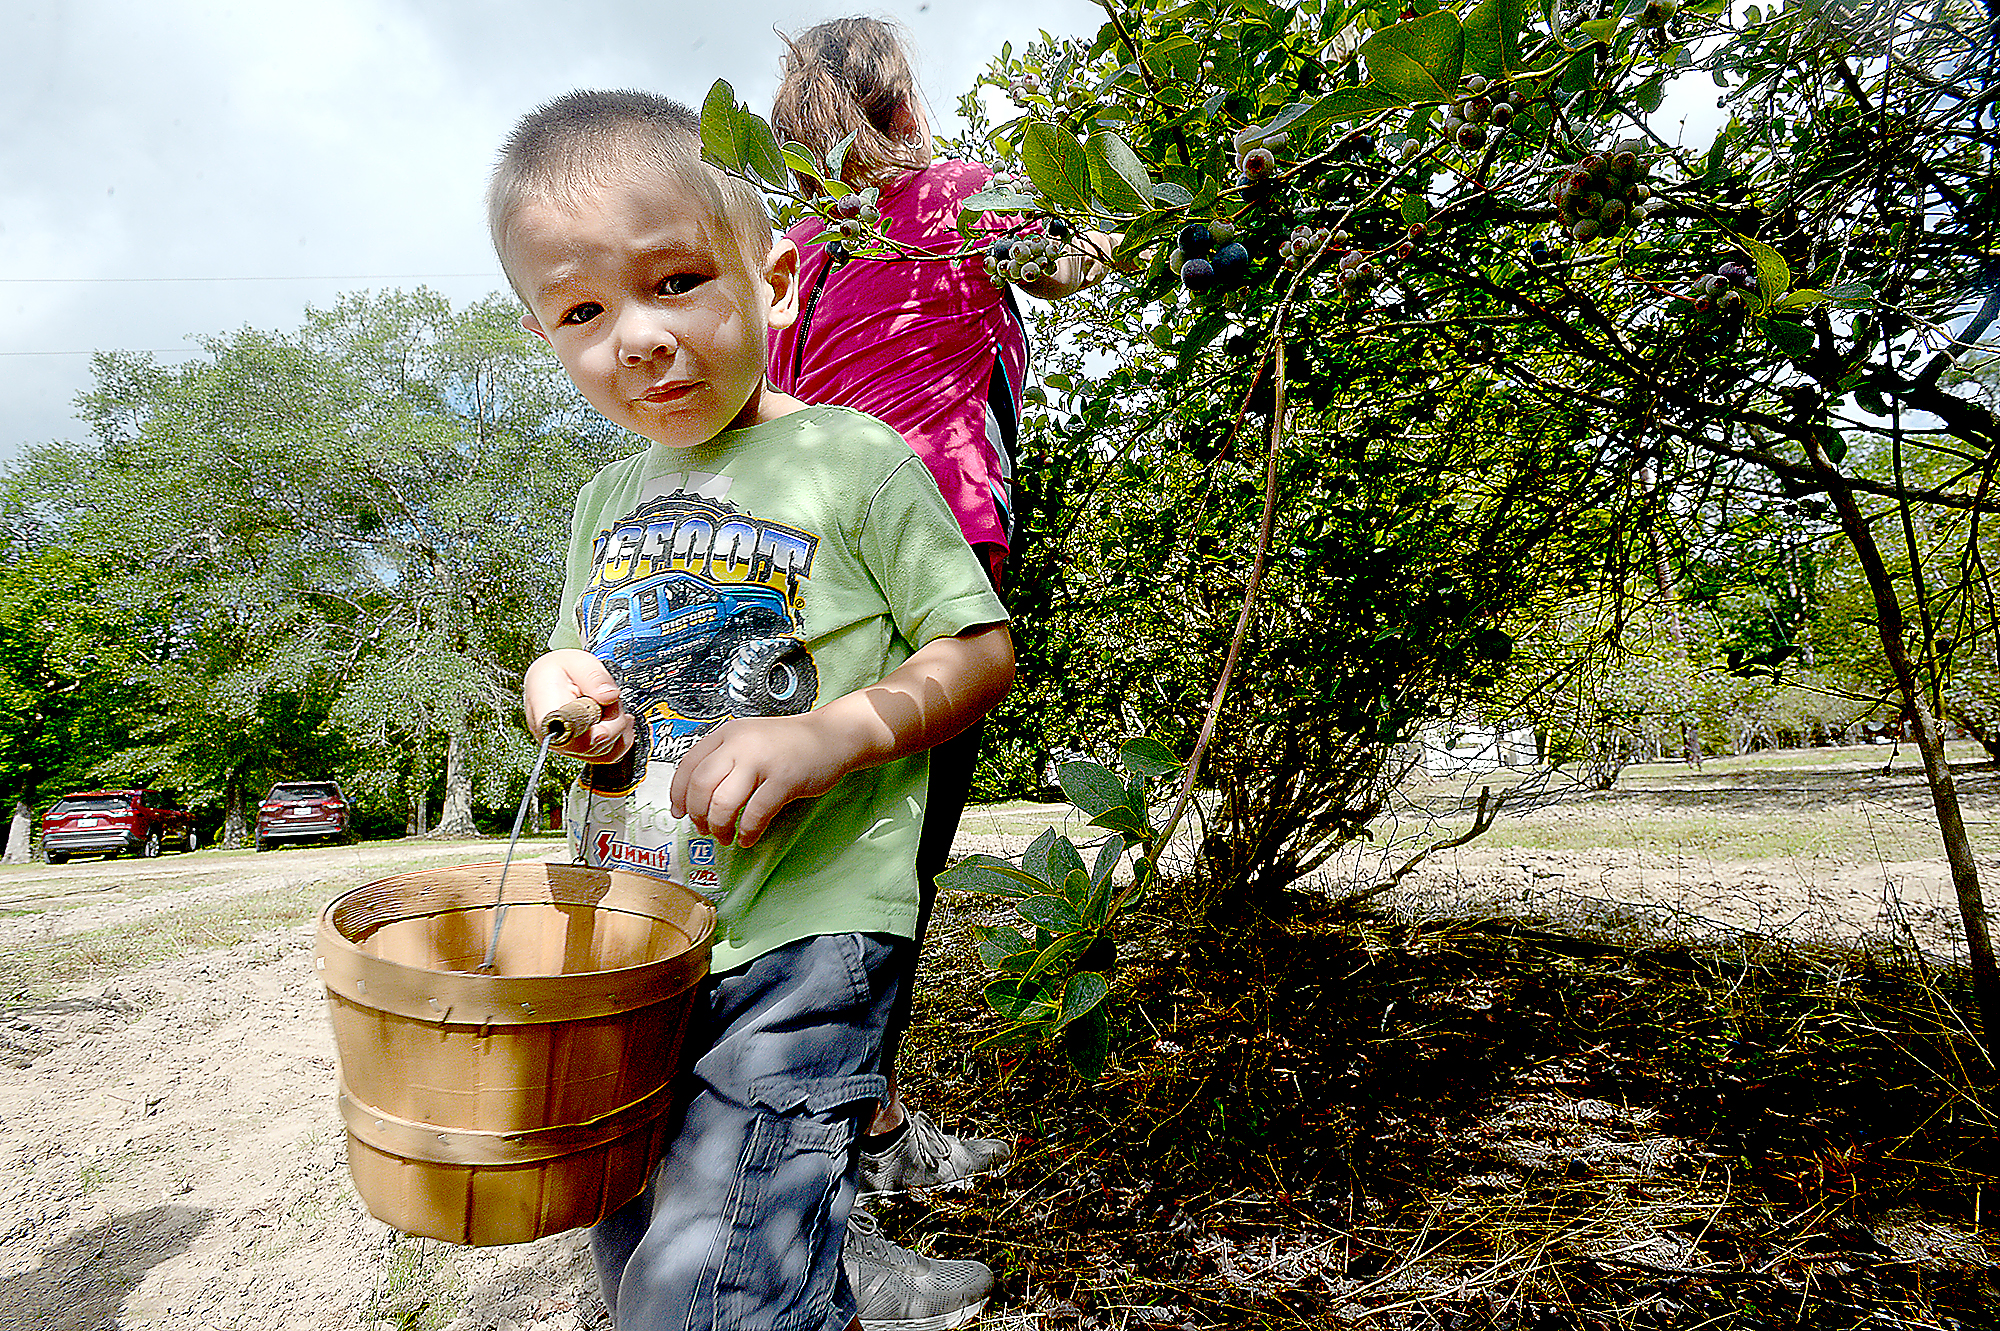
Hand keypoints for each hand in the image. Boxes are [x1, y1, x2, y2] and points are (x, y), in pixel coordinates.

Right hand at [523, 650, 634, 762]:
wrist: (553, 676)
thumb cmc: (560, 670)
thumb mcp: (577, 661)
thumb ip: (594, 676)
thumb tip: (610, 695)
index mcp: (546, 711)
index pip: (566, 736)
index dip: (589, 735)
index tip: (603, 727)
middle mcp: (553, 735)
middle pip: (590, 745)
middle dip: (611, 722)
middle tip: (609, 699)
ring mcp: (567, 746)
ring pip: (603, 751)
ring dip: (618, 728)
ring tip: (611, 705)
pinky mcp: (581, 750)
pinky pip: (609, 755)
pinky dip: (622, 738)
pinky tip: (621, 720)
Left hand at [669, 713, 849, 847]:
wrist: (831, 736)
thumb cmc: (788, 744)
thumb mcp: (748, 740)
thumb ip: (723, 760)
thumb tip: (694, 798)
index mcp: (726, 734)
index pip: (688, 765)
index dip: (678, 794)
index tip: (680, 813)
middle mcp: (739, 744)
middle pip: (701, 786)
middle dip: (698, 814)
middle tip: (703, 829)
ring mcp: (761, 761)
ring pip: (723, 803)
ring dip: (719, 827)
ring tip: (725, 836)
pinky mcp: (783, 779)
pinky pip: (755, 814)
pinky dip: (747, 832)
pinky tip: (748, 838)